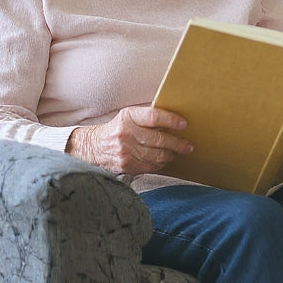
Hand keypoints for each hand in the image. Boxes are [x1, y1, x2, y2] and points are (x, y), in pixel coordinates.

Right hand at [67, 106, 193, 175]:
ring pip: (157, 155)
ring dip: (170, 155)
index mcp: (128, 116)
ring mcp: (125, 151)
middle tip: (188, 146)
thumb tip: (174, 120)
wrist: (94, 147)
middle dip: (177, 143)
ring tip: (177, 153)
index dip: (170, 120)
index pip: (153, 117)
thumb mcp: (128, 116)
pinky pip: (150, 166)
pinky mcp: (126, 165)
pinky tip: (164, 160)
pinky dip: (160, 164)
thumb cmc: (118, 129)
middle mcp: (126, 133)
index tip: (183, 124)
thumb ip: (148, 117)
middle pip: (159, 139)